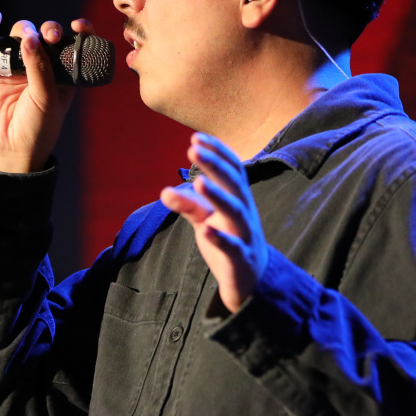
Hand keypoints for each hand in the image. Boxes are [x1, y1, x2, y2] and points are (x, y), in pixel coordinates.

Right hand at [0, 10, 84, 172]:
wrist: (11, 148)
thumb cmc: (38, 128)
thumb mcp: (47, 98)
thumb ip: (40, 68)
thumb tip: (29, 38)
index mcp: (66, 73)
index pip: (75, 44)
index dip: (79, 31)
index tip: (77, 25)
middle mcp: (45, 66)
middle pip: (47, 35)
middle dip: (49, 29)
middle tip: (50, 36)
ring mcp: (21, 66)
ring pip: (22, 36)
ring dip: (24, 29)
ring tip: (24, 38)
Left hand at [160, 133, 267, 311]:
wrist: (251, 278)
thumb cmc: (228, 239)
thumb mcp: (206, 219)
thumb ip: (188, 204)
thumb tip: (164, 191)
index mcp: (238, 197)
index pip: (233, 168)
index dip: (217, 152)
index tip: (196, 137)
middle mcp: (244, 211)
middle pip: (233, 184)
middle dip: (214, 165)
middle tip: (192, 149)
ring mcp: (244, 234)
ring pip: (235, 212)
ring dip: (218, 196)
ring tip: (198, 182)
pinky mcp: (240, 258)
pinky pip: (232, 247)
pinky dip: (219, 238)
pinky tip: (204, 230)